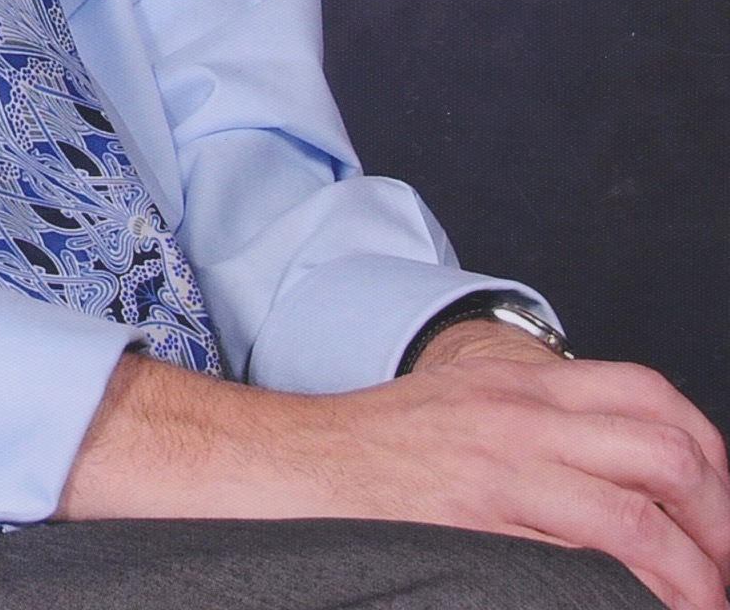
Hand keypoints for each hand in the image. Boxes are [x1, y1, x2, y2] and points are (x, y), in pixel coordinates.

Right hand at [55, 339, 729, 609]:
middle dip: (722, 516)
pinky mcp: (489, 508)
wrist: (282, 467)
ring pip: (651, 491)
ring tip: (709, 603)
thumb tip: (608, 494)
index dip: (709, 459)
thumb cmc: (364, 461)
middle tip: (727, 573)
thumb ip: (527, 436)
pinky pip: (603, 538)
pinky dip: (653, 580)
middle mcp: (522, 405)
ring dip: (702, 560)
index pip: (652, 397)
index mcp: (516, 380)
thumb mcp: (457, 419)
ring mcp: (508, 454)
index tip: (721, 518)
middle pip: (670, 441)